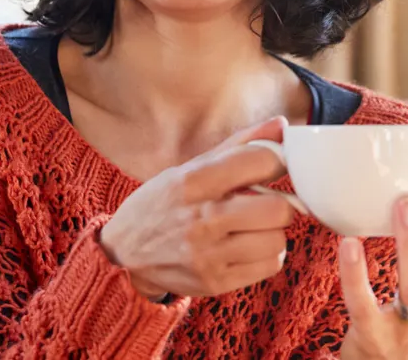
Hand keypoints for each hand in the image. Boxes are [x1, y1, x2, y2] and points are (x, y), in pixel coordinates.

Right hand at [99, 116, 296, 300]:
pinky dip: (266, 254)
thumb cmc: (163, 204)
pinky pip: (270, 266)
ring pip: (277, 240)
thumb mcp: (190, 169)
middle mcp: (200, 219)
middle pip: (278, 210)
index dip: (277, 161)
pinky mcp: (215, 282)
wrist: (124, 252)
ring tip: (252, 227)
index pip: (259, 163)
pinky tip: (247, 247)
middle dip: (279, 203)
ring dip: (271, 232)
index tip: (274, 165)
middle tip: (265, 203)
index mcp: (193, 182)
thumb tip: (282, 125)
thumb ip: (239, 146)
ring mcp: (207, 255)